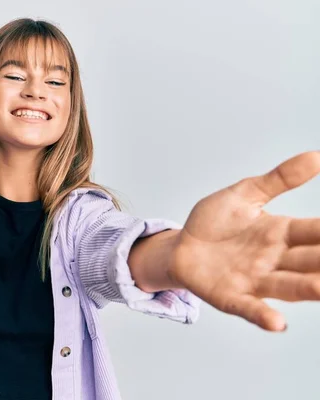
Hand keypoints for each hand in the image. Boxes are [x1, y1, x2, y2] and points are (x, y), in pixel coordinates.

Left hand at [170, 150, 319, 331]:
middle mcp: (274, 259)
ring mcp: (253, 280)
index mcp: (282, 233)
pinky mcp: (229, 295)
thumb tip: (316, 156)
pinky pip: (248, 307)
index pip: (317, 232)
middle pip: (311, 262)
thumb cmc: (213, 222)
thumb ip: (279, 179)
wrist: (179, 245)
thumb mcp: (246, 194)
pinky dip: (262, 315)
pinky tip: (277, 323)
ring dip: (308, 289)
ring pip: (288, 286)